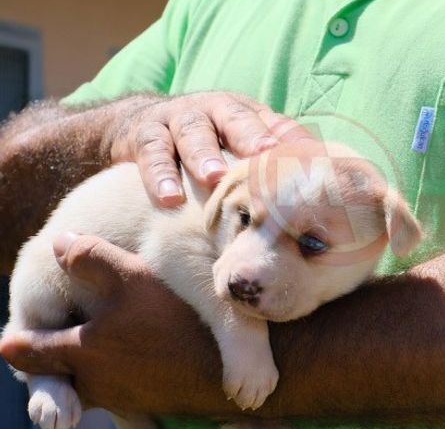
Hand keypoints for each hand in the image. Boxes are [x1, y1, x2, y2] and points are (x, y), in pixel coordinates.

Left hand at [0, 234, 235, 417]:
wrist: (223, 371)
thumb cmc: (175, 323)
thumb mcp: (133, 279)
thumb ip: (92, 259)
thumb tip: (59, 242)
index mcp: (78, 353)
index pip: (24, 351)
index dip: (17, 339)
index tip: (14, 334)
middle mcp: (91, 383)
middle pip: (54, 372)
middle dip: (54, 353)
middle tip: (62, 330)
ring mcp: (119, 397)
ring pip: (87, 381)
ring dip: (89, 362)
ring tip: (107, 337)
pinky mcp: (146, 401)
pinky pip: (119, 387)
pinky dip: (119, 371)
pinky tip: (141, 350)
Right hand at [107, 92, 309, 206]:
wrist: (136, 124)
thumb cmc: (205, 142)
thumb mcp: (237, 144)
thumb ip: (271, 161)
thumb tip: (317, 188)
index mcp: (245, 113)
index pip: (273, 124)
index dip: (290, 139)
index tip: (308, 158)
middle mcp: (214, 109)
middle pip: (235, 119)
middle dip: (250, 136)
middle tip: (264, 155)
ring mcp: (178, 119)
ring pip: (192, 133)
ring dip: (204, 156)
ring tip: (214, 179)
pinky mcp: (143, 135)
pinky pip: (152, 153)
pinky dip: (160, 175)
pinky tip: (169, 198)